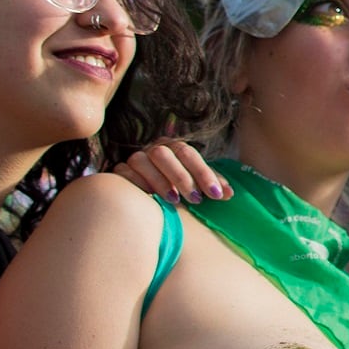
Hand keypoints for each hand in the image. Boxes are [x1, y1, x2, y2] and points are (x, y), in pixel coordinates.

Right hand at [106, 140, 231, 203]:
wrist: (144, 194)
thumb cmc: (177, 187)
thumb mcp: (196, 183)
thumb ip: (211, 185)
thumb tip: (230, 194)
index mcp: (174, 147)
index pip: (189, 153)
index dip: (204, 173)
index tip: (217, 194)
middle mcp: (153, 149)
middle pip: (164, 154)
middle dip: (181, 177)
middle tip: (196, 200)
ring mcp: (134, 159)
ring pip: (141, 161)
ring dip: (159, 181)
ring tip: (174, 200)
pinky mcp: (118, 172)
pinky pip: (122, 173)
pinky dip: (136, 184)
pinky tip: (148, 198)